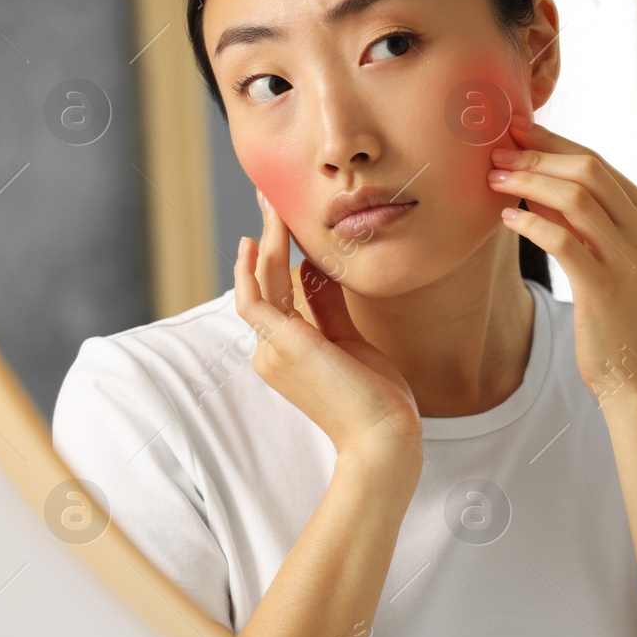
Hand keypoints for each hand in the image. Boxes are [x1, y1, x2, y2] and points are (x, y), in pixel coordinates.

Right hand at [234, 189, 423, 465]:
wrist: (385, 437)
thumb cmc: (377, 399)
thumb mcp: (352, 342)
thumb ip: (329, 308)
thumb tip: (317, 271)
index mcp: (288, 351)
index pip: (278, 295)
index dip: (279, 257)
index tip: (286, 225)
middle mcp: (272, 350)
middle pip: (264, 284)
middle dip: (268, 239)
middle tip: (270, 199)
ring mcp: (273, 349)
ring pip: (260, 285)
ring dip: (266, 243)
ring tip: (272, 206)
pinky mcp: (283, 345)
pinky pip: (256, 300)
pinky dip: (252, 271)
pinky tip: (258, 242)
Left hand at [487, 121, 636, 401]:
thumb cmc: (616, 314)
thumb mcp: (607, 257)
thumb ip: (583, 221)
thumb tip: (536, 183)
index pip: (596, 162)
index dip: (551, 141)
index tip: (514, 130)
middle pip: (587, 171)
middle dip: (536, 155)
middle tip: (496, 152)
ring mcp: (629, 259)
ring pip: (577, 199)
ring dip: (529, 183)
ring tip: (493, 179)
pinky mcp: (606, 288)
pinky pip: (563, 242)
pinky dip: (531, 223)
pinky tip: (507, 218)